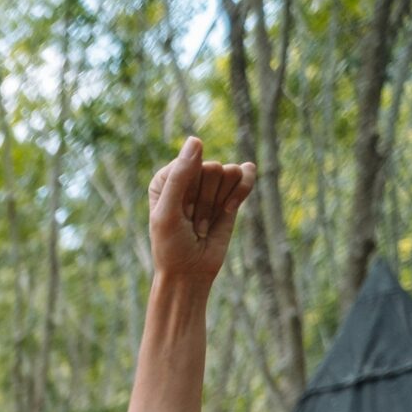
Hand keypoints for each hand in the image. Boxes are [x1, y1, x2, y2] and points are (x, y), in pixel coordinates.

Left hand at [147, 135, 254, 287]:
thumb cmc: (171, 246)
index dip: (188, 193)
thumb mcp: (168, 212)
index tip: (179, 215)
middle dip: (205, 201)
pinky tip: (229, 209)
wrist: (190, 272)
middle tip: (192, 223)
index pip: (190, 163)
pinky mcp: (231, 192)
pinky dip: (242, 191)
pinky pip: (246, 173)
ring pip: (229, 172)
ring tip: (204, 223)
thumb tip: (196, 139)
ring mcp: (211, 184)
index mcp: (166, 176)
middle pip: (212, 168)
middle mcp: (188, 175)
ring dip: (219, 203)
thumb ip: (180, 176)